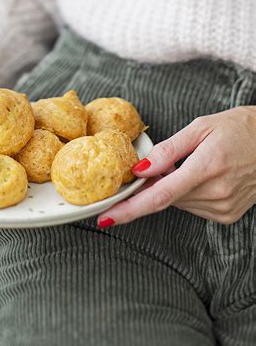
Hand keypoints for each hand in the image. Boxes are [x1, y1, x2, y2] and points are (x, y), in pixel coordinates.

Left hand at [97, 106, 255, 227]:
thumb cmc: (238, 129)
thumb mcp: (200, 128)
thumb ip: (167, 150)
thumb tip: (139, 170)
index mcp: (207, 167)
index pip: (159, 195)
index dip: (130, 209)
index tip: (106, 217)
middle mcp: (216, 193)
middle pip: (165, 197)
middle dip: (152, 185)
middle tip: (157, 166)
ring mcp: (224, 207)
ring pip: (178, 203)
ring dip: (173, 187)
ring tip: (193, 164)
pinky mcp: (227, 215)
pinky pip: (193, 207)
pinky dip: (188, 194)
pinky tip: (202, 176)